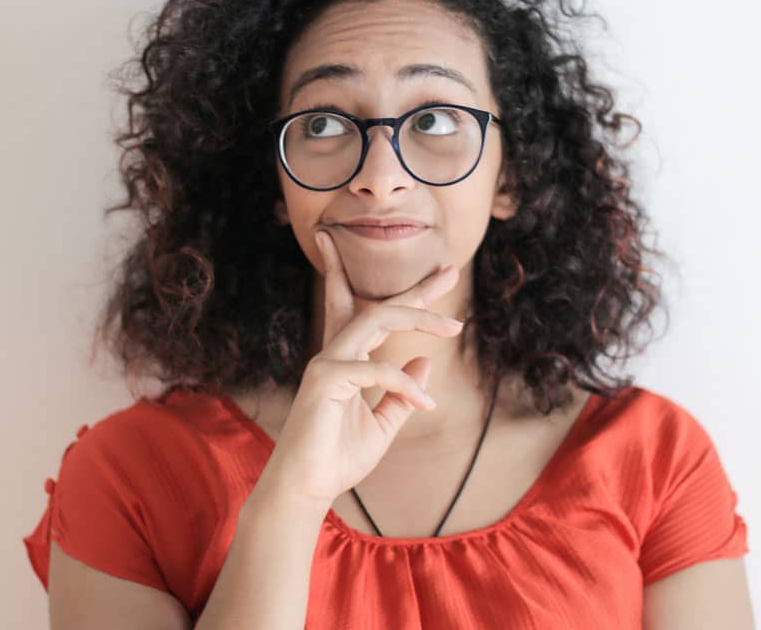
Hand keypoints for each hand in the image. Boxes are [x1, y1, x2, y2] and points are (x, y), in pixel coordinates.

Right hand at [255, 229, 463, 509]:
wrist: (307, 488)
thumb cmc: (338, 457)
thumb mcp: (383, 425)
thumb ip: (401, 393)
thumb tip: (425, 360)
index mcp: (348, 361)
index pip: (376, 317)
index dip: (409, 298)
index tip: (443, 279)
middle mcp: (336, 354)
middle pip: (378, 308)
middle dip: (416, 291)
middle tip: (451, 273)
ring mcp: (328, 363)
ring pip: (376, 320)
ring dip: (418, 318)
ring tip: (453, 327)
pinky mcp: (325, 379)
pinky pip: (377, 370)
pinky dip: (405, 385)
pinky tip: (425, 404)